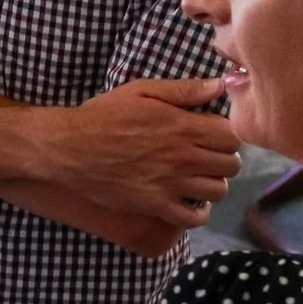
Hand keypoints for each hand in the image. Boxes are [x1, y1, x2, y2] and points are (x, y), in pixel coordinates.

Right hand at [39, 78, 240, 226]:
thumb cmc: (102, 116)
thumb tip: (218, 85)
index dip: (228, 135)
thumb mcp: (140, 91)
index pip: (233, 136)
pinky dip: (199, 213)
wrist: (69, 148)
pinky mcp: (156, 205)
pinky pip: (194, 218)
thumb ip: (182, 90)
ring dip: (213, 184)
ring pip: (219, 191)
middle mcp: (183, 156)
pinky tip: (190, 203)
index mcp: (183, 126)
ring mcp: (171, 184)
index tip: (214, 135)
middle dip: (223, 159)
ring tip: (198, 178)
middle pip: (232, 165)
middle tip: (206, 156)